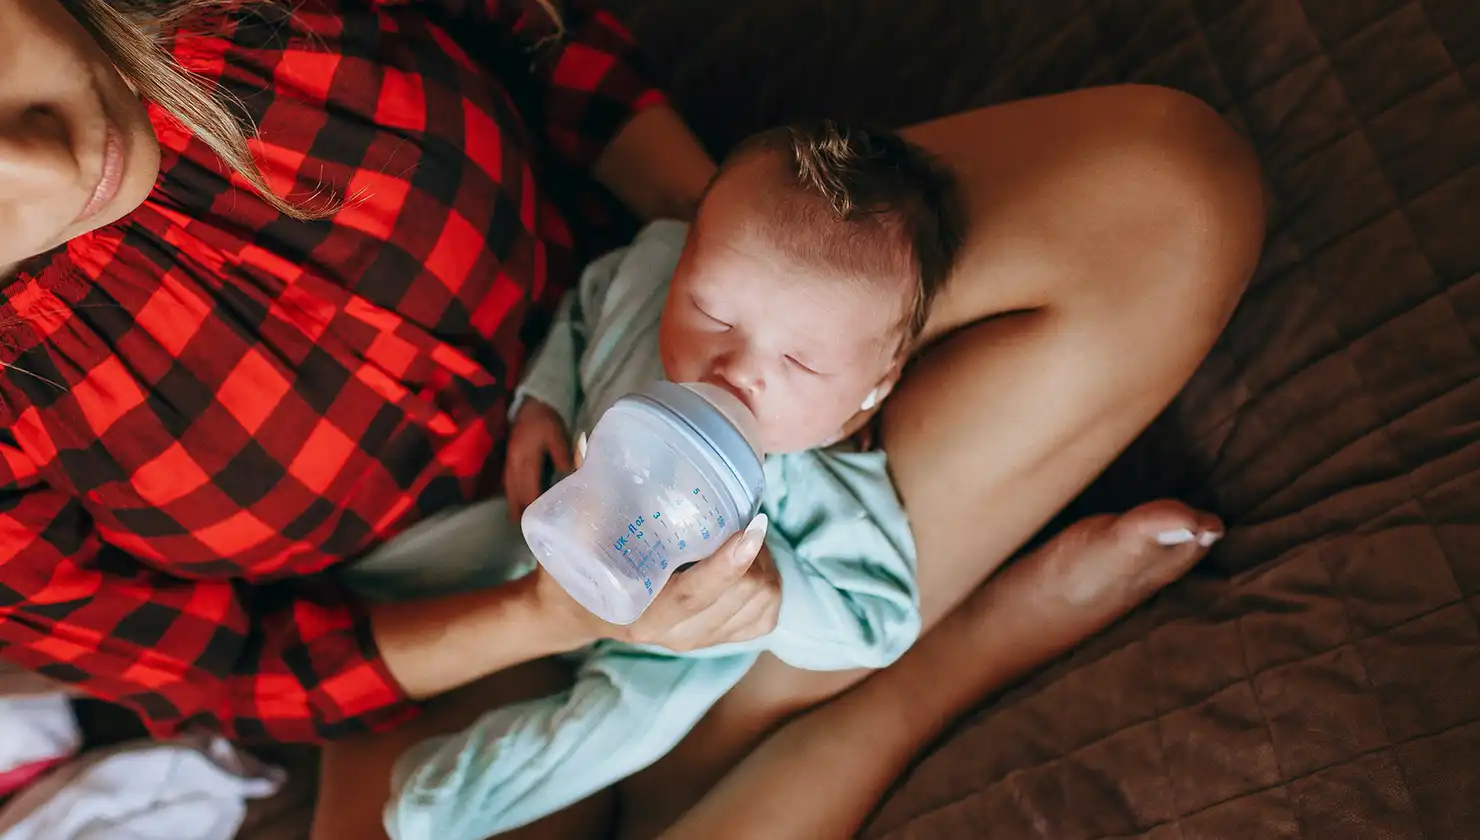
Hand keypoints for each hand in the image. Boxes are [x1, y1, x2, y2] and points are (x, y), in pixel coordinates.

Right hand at [505, 399, 572, 519]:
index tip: (538, 520)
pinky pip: (507, 481)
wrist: (530, 403)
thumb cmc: (546, 419)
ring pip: (509, 488)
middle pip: (516, 492)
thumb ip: (562, 454)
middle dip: (520, 510)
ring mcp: (509, 461)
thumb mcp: (557, 434)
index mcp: (526, 458)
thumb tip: (568, 474)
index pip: (529, 488)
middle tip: (526, 528)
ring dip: (513, 503)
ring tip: (516, 521)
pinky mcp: (508, 458)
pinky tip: (514, 500)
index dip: (533, 504)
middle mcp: (514, 463)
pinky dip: (510, 493)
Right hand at [535, 514, 781, 651]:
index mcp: (642, 615)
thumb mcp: (573, 535)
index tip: (752, 525)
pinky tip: (752, 563)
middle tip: (744, 519)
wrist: (578, 612)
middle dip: (757, 553)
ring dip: (766, 566)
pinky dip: (770, 587)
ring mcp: (700, 642)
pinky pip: (766, 618)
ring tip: (744, 537)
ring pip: (763, 604)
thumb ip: (586, 492)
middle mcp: (675, 635)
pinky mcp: (719, 642)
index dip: (729, 563)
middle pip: (745, 595)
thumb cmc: (578, 569)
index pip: (694, 595)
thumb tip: (590, 441)